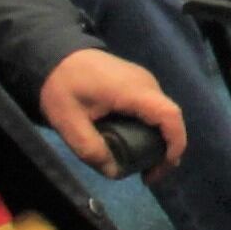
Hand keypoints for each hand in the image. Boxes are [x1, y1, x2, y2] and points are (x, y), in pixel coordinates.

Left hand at [40, 50, 184, 175]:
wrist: (54, 53)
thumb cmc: (62, 86)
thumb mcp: (68, 122)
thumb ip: (90, 149)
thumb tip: (114, 171)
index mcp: (133, 91)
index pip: (170, 116)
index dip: (176, 143)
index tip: (163, 167)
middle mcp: (147, 84)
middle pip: (170, 118)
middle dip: (166, 149)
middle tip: (149, 176)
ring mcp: (144, 81)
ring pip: (163, 114)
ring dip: (159, 139)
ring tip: (142, 164)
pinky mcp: (137, 83)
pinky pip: (153, 108)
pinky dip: (151, 128)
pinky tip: (135, 143)